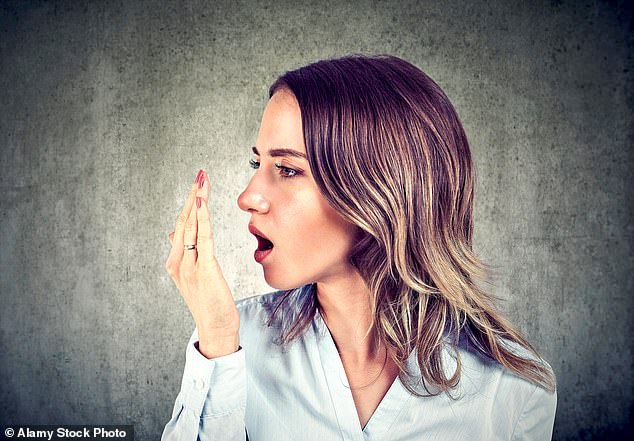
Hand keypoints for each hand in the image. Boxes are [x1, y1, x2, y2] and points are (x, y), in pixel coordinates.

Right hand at [165, 169, 239, 358]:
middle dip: (193, 195)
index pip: (182, 225)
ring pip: (191, 226)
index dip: (190, 203)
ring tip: (202, 180)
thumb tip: (174, 232)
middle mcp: (178, 262)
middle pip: (184, 221)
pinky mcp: (203, 270)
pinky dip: (201, 218)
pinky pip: (202, 239)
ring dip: (197, 200)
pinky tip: (202, 202)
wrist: (216, 329)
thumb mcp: (195, 276)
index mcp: (175, 262)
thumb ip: (185, 253)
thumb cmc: (210, 303)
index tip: (198, 183)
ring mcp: (188, 266)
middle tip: (200, 173)